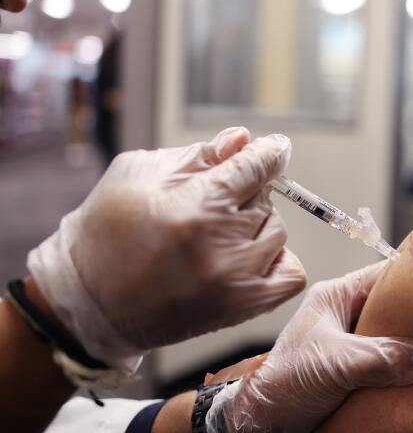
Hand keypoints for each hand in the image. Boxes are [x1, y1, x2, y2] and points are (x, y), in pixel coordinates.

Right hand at [27, 127, 306, 369]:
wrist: (85, 305)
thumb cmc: (104, 232)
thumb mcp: (138, 175)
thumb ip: (198, 155)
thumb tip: (242, 139)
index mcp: (195, 208)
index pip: (255, 168)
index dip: (268, 153)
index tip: (275, 147)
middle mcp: (221, 247)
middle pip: (265, 199)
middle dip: (244, 193)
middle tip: (212, 203)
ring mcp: (235, 283)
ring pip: (277, 233)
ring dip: (256, 226)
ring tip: (219, 233)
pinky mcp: (241, 309)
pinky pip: (291, 275)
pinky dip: (276, 261)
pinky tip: (247, 256)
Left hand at [206, 261, 412, 432]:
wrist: (262, 424)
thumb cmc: (281, 385)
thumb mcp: (334, 365)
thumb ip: (380, 357)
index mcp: (336, 296)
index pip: (386, 274)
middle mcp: (346, 315)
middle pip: (396, 306)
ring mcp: (352, 343)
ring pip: (396, 336)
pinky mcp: (357, 369)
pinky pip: (391, 362)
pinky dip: (407, 369)